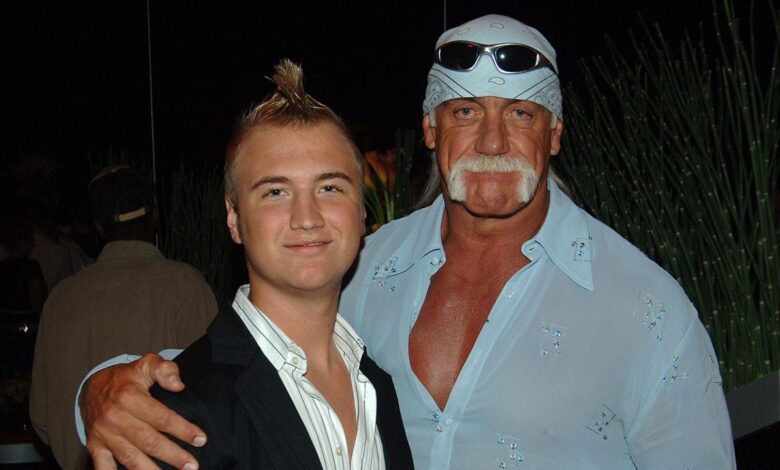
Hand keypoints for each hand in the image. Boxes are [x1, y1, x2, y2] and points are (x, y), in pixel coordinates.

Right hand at [81, 353, 206, 468]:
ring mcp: (104, 435)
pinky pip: (103, 467)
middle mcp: (116, 418)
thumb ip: (165, 369)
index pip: (161, 417)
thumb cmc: (126, 378)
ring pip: (130, 458)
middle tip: (193, 465)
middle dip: (173, 455)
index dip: (183, 429)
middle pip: (149, 442)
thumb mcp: (146, 364)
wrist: (91, 387)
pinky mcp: (95, 446)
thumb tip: (178, 385)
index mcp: (130, 397)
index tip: (201, 439)